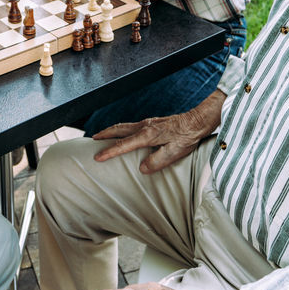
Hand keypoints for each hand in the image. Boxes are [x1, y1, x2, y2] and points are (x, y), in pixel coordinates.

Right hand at [91, 92, 223, 174]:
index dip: (109, 152)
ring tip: (101, 136)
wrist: (197, 121)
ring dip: (111, 131)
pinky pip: (131, 125)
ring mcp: (148, 123)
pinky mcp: (152, 122)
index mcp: (148, 135)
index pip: (123, 144)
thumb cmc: (187, 137)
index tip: (97, 157)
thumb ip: (157, 161)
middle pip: (118, 129)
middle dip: (104, 135)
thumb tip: (142, 168)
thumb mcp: (174, 152)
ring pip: (124, 126)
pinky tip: (123, 133)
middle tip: (92, 140)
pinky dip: (121, 129)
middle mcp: (144, 126)